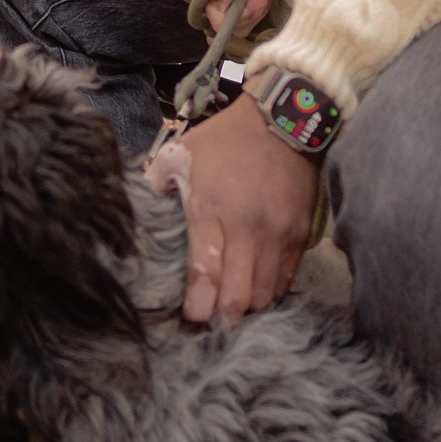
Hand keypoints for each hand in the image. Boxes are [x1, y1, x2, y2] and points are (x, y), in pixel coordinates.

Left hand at [175, 97, 318, 324]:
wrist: (284, 120)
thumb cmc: (226, 140)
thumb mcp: (182, 153)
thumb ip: (157, 184)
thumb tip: (139, 211)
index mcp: (212, 209)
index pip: (205, 272)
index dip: (197, 305)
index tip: (189, 318)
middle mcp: (247, 228)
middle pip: (239, 296)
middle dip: (222, 318)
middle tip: (210, 321)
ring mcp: (278, 234)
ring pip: (265, 295)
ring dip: (248, 306)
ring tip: (232, 305)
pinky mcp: (301, 236)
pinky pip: (287, 280)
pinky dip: (270, 290)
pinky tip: (256, 286)